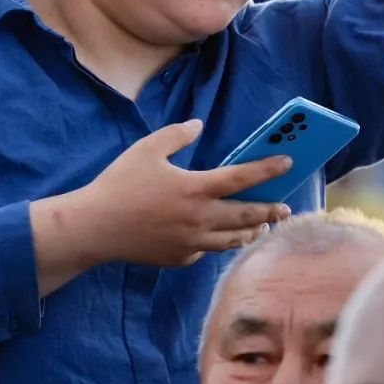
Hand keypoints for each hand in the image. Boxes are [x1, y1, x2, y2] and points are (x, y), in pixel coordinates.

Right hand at [66, 120, 294, 269]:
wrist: (95, 228)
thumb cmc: (119, 184)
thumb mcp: (147, 149)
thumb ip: (176, 135)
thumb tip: (198, 125)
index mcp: (195, 188)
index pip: (242, 178)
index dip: (268, 169)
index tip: (288, 163)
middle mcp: (200, 218)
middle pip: (246, 215)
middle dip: (270, 209)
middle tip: (286, 207)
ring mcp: (191, 242)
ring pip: (232, 239)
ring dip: (251, 231)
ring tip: (263, 227)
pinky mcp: (179, 258)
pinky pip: (207, 251)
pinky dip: (218, 243)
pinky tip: (220, 238)